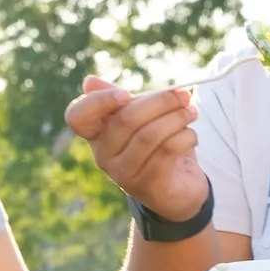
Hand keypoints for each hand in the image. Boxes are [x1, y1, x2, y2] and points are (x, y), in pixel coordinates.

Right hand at [64, 76, 206, 220]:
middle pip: (126, 119)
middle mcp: (104, 155)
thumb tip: (90, 81)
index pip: (77, 117)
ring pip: (149, 135)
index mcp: (98, 134)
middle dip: (161, 101)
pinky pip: (167, 151)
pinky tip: (191, 134)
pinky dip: (184, 137)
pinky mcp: (148, 186)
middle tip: (184, 95)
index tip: (125, 94)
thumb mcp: (140, 119)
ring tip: (191, 112)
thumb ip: (121, 100)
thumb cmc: (157, 145)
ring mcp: (124, 174)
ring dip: (177, 118)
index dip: (98, 101)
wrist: (179, 188)